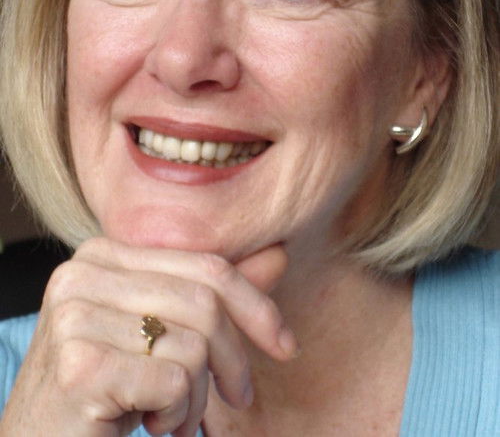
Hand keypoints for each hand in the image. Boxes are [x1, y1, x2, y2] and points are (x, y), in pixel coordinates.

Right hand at [0, 237, 295, 436]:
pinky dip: (178, 412)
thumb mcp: (160, 334)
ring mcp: (74, 316)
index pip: (204, 265)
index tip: (284, 345)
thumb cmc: (105, 389)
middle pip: (204, 303)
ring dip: (198, 396)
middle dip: (234, 359)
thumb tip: (277, 254)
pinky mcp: (80, 365)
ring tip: (171, 415)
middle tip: (235, 398)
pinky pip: (174, 380)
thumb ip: (211, 295)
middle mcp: (81, 273)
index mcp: (102, 253)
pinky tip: (148, 422)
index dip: (256, 306)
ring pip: (193, 344)